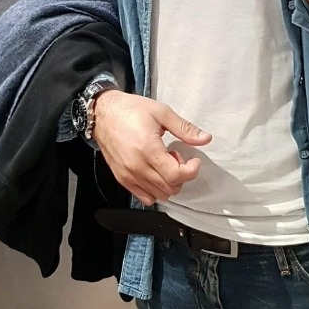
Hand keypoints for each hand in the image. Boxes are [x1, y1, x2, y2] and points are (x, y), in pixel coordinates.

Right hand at [93, 90, 211, 205]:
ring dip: (168, 182)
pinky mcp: (122, 179)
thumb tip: (205, 138)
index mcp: (148, 149)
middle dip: (181, 175)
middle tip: (176, 156)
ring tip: (163, 162)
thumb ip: (184, 128)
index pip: (176, 176)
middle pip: (170, 188)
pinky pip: (144, 197)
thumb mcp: (161, 112)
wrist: (102, 113)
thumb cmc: (130, 110)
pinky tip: (154, 172)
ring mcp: (128, 175)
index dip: (191, 170)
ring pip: (159, 195)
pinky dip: (155, 190)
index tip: (194, 161)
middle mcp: (137, 166)